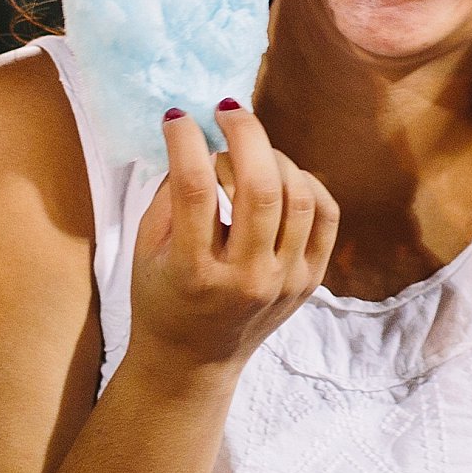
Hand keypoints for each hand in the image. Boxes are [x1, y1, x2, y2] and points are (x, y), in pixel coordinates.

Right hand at [125, 104, 336, 378]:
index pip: (196, 190)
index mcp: (194, 273)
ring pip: (298, 196)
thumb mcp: (146, 249)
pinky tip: (280, 176)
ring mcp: (285, 281)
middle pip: (261, 188)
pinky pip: (325, 215)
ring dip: (273, 157)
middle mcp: (246, 279)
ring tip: (248, 151)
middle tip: (227, 111)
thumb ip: (170, 193)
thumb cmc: (161, 297)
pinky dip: (306, 184)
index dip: (187, 141)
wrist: (193, 361)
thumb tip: (198, 137)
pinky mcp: (310, 281)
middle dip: (245, 134)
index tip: (179, 116)